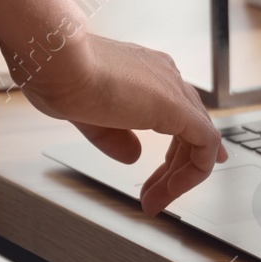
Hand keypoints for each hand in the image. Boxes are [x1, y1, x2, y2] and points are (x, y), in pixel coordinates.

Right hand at [6, 31, 224, 214]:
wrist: (55, 60)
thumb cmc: (58, 76)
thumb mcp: (88, 114)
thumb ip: (114, 136)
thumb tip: (134, 155)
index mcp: (147, 73)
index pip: (178, 113)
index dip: (178, 149)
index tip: (167, 177)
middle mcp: (166, 77)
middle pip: (190, 129)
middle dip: (174, 170)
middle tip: (153, 198)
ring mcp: (173, 90)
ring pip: (200, 139)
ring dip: (180, 177)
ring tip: (155, 201)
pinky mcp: (177, 106)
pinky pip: (206, 144)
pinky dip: (193, 172)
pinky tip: (172, 190)